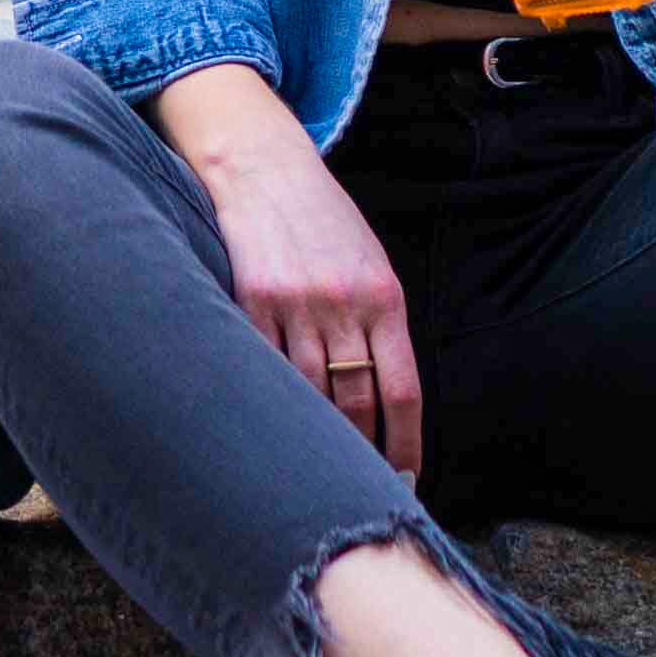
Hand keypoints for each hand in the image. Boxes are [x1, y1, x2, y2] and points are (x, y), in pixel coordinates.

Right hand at [153, 66, 423, 472]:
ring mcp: (295, 305)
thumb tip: (386, 399)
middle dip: (362, 454)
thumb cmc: (322, 221)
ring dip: (316, 440)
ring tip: (317, 472)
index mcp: (384, 297)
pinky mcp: (250, 301)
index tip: (405, 479)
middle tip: (361, 490)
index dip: (404, 444)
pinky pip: (264, 369)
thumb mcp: (369, 262)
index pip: (402, 391)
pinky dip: (272, 403)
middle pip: (357, 403)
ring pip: (310, 395)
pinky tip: (273, 428)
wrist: (263, 167)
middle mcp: (343, 304)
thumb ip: (380, 323)